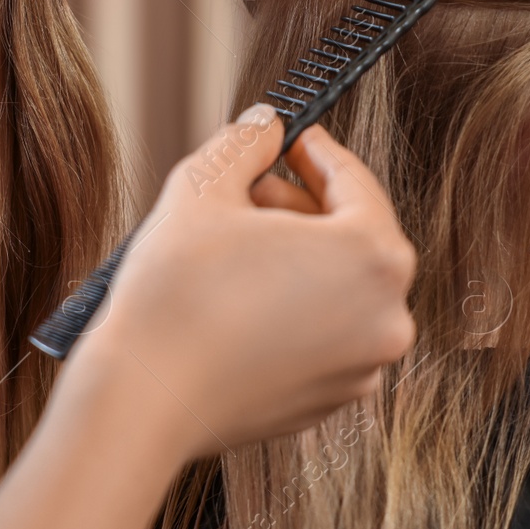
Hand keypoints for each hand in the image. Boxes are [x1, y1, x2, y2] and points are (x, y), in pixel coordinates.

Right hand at [57, 105, 418, 459]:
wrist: (142, 401)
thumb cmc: (176, 295)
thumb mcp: (204, 188)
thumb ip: (245, 144)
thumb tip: (265, 126)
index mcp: (374, 257)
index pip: (356, 183)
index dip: (317, 153)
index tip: (292, 140)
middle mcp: (387, 316)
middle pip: (355, 238)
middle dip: (303, 207)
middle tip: (253, 190)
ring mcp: (362, 366)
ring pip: (340, 290)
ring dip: (298, 259)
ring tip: (239, 246)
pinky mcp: (330, 401)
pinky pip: (324, 335)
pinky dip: (294, 310)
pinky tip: (241, 300)